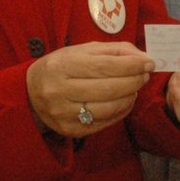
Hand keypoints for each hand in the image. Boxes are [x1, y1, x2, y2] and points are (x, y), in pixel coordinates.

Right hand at [27, 42, 152, 136]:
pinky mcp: (70, 130)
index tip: (149, 62)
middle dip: (134, 81)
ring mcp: (64, 114)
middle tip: (145, 75)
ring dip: (129, 97)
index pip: (104, 66)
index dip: (131, 65)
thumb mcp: (81, 51)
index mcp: (62, 65)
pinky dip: (121, 111)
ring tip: (135, 88)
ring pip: (108, 108)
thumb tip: (143, 57)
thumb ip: (113, 51)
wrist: (30, 93)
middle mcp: (59, 91)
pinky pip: (104, 123)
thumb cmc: (61, 67)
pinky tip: (125, 101)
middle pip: (108, 89)